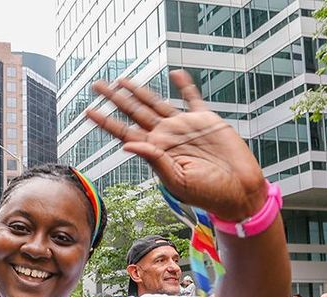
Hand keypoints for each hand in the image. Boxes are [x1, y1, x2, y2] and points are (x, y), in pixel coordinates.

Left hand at [88, 70, 267, 220]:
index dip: (106, 122)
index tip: (89, 111)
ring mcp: (184, 126)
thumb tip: (126, 144)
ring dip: (138, 91)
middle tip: (97, 86)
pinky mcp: (206, 120)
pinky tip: (175, 73)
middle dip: (115, 99)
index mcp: (156, 151)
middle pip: (134, 113)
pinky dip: (185, 85)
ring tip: (121, 80)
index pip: (124, 132)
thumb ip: (154, 159)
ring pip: (156, 103)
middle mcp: (166, 136)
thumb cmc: (207, 193)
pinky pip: (192, 98)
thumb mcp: (177, 179)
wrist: (238, 190)